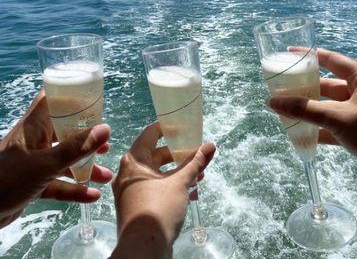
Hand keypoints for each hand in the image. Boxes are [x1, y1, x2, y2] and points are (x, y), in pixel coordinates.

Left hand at [0, 90, 111, 227]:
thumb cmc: (8, 179)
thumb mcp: (46, 164)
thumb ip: (76, 147)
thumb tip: (106, 129)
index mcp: (34, 126)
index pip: (53, 101)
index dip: (72, 97)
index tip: (94, 102)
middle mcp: (35, 140)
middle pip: (64, 133)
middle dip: (86, 140)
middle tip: (105, 145)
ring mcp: (33, 162)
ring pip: (64, 160)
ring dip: (84, 167)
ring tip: (105, 176)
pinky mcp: (32, 183)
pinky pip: (57, 182)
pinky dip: (73, 188)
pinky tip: (92, 195)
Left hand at [111, 122, 215, 258]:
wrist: (143, 249)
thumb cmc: (159, 208)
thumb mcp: (180, 182)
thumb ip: (196, 163)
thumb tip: (211, 145)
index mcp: (134, 161)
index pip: (150, 133)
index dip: (167, 127)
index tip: (184, 125)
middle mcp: (129, 172)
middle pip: (157, 154)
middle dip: (180, 155)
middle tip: (198, 153)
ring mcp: (132, 190)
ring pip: (159, 173)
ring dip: (179, 172)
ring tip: (200, 174)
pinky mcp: (138, 205)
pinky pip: (157, 188)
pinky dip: (172, 186)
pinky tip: (192, 191)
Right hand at [268, 48, 356, 193]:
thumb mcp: (337, 117)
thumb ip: (305, 109)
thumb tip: (273, 102)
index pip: (333, 60)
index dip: (311, 55)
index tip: (290, 52)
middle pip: (327, 86)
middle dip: (305, 89)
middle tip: (282, 89)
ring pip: (328, 108)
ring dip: (309, 111)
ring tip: (286, 110)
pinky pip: (331, 127)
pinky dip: (317, 130)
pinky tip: (301, 133)